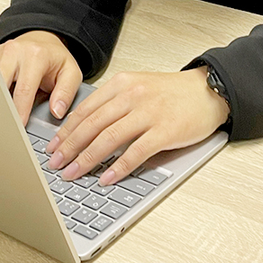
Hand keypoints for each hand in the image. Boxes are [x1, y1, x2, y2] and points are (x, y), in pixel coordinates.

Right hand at [0, 31, 83, 125]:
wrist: (42, 40)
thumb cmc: (55, 58)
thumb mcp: (71, 72)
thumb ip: (67, 92)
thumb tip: (56, 111)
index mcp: (36, 55)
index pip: (24, 89)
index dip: (20, 111)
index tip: (18, 126)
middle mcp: (15, 51)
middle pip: (0, 84)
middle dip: (1, 107)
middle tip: (5, 126)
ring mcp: (0, 53)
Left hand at [44, 67, 229, 185]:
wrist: (209, 91)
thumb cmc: (174, 93)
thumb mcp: (139, 87)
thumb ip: (114, 103)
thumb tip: (86, 129)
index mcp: (122, 84)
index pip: (86, 109)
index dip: (65, 130)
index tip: (53, 146)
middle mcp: (132, 96)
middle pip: (92, 124)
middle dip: (69, 147)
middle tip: (55, 164)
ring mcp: (149, 113)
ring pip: (108, 138)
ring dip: (86, 159)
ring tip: (73, 174)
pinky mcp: (165, 131)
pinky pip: (135, 152)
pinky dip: (118, 167)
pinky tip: (106, 178)